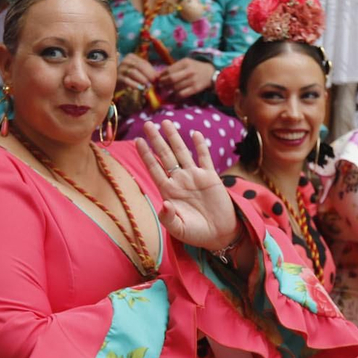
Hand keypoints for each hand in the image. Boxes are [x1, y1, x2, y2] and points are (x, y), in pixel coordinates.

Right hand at [118, 53, 157, 92]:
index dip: (152, 70)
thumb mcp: (137, 72)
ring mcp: (120, 68)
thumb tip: (158, 76)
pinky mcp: (117, 77)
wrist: (114, 83)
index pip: (144, 63)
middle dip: (148, 74)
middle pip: (139, 66)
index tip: (157, 78)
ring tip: (148, 86)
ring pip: (133, 72)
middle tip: (154, 82)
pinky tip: (139, 88)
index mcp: (131, 57)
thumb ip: (146, 72)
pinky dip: (134, 84)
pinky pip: (126, 80)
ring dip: (142, 79)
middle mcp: (125, 61)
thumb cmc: (128, 77)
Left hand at [137, 121, 238, 249]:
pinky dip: (200, 146)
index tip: (138, 141)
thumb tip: (164, 204)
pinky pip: (204, 158)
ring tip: (166, 122)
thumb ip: (169, 218)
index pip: (154, 169)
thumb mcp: (179, 230)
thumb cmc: (196, 234)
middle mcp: (179, 181)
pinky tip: (195, 134)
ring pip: (182, 153)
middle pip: (165, 156)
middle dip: (156, 140)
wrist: (220, 234)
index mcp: (168, 192)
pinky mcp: (210, 177)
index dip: (146, 155)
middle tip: (147, 124)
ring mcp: (194, 177)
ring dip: (174, 138)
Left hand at [155, 58, 213, 101]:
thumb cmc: (195, 68)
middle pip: (171, 79)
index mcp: (185, 62)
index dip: (162, 76)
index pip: (169, 70)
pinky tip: (172, 96)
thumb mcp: (186, 63)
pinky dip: (175, 96)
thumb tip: (159, 75)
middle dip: (163, 83)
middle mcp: (189, 71)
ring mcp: (193, 80)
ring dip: (168, 90)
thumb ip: (174, 67)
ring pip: (176, 87)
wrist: (210, 73)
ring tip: (165, 91)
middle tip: (160, 86)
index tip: (158, 79)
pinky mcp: (195, 89)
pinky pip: (182, 94)